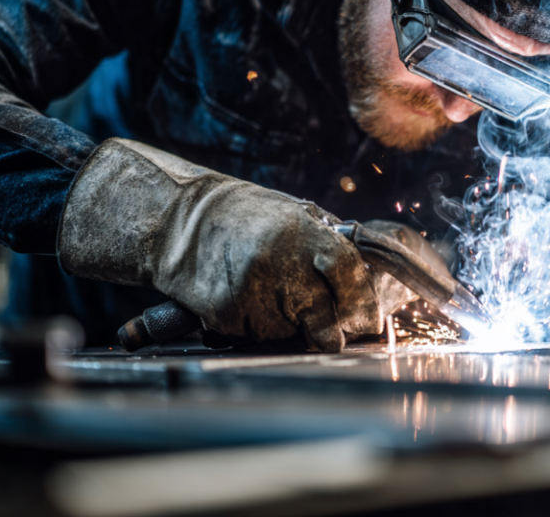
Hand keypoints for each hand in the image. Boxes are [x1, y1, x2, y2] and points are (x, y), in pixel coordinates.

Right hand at [58, 139, 406, 350]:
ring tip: (278, 297)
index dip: (362, 299)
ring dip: (293, 325)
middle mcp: (279, 260)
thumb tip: (364, 276)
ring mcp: (251, 289)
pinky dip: (262, 327)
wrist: (182, 222)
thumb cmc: (246, 217)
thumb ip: (327, 242)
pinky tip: (252, 301)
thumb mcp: (294, 214)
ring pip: (292, 331)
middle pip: (324, 315)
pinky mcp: (226, 313)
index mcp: (302, 231)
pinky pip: (259, 336)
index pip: (348, 272)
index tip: (368, 317)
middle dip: (334, 328)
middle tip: (335, 329)